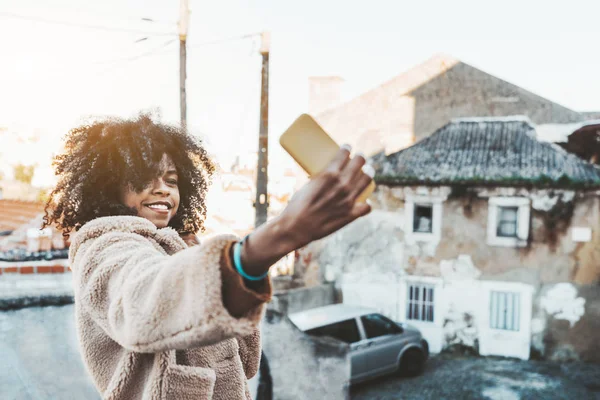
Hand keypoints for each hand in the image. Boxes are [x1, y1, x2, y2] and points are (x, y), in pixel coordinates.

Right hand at [237, 145, 373, 277]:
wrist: (296, 227)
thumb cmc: (297, 205)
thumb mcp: (307, 185)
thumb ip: (319, 180)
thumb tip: (326, 177)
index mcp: (329, 174)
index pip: (344, 154)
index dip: (347, 148)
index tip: (347, 148)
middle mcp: (342, 185)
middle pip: (359, 163)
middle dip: (360, 158)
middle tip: (359, 158)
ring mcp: (349, 200)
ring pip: (367, 180)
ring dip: (368, 174)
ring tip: (367, 172)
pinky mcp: (351, 214)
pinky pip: (367, 206)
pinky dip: (366, 203)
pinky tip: (364, 201)